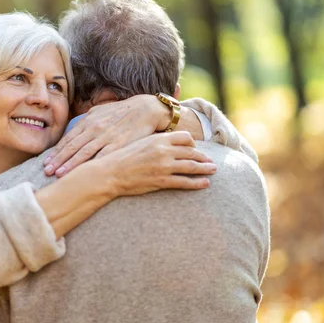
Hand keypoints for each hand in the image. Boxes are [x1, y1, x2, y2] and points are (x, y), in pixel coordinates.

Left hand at [44, 95, 170, 176]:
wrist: (146, 109)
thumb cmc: (122, 111)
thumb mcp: (100, 111)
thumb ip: (86, 121)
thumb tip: (73, 130)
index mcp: (88, 121)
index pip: (68, 139)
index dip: (56, 151)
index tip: (46, 162)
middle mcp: (95, 128)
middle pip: (72, 147)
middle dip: (57, 160)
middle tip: (46, 171)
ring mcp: (107, 136)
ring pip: (84, 153)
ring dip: (70, 164)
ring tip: (58, 174)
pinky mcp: (119, 144)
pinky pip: (103, 157)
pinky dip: (92, 166)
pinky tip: (84, 174)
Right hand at [100, 131, 215, 196]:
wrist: (110, 173)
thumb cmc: (120, 158)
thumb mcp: (138, 142)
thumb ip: (153, 142)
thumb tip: (162, 143)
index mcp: (158, 139)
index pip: (185, 138)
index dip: (193, 144)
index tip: (195, 150)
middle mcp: (164, 151)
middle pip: (191, 152)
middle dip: (203, 157)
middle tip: (211, 162)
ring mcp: (163, 166)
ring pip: (191, 166)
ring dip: (205, 169)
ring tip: (213, 170)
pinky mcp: (161, 181)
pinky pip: (184, 182)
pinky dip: (197, 183)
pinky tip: (205, 184)